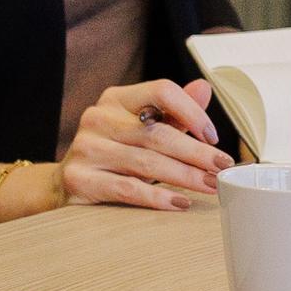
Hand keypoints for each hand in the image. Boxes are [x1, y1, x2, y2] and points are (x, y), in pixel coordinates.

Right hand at [55, 78, 227, 213]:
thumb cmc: (113, 153)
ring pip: (146, 162)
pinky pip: (127, 188)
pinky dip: (158, 197)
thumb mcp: (142, 127)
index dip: (192, 112)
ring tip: (210, 186)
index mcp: (116, 99)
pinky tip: (180, 202)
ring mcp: (87, 148)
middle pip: (158, 133)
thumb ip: (173, 111)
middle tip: (222, 167)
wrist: (68, 182)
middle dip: (197, 153)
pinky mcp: (80, 179)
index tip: (212, 136)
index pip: (161, 91)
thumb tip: (203, 88)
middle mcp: (98, 118)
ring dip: (185, 176)